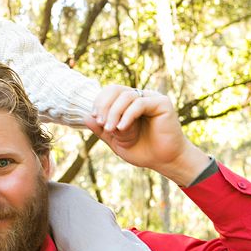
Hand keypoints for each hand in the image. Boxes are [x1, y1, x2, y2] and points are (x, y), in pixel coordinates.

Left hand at [85, 86, 209, 184]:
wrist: (165, 161)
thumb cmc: (143, 150)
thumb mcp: (116, 141)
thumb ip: (102, 130)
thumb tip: (85, 117)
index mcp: (129, 103)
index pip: (110, 92)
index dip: (99, 102)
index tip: (94, 118)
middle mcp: (140, 97)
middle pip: (116, 89)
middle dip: (104, 105)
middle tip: (100, 123)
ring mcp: (152, 98)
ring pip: (126, 96)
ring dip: (114, 112)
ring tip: (111, 129)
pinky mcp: (162, 103)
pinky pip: (140, 103)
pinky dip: (127, 115)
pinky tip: (121, 128)